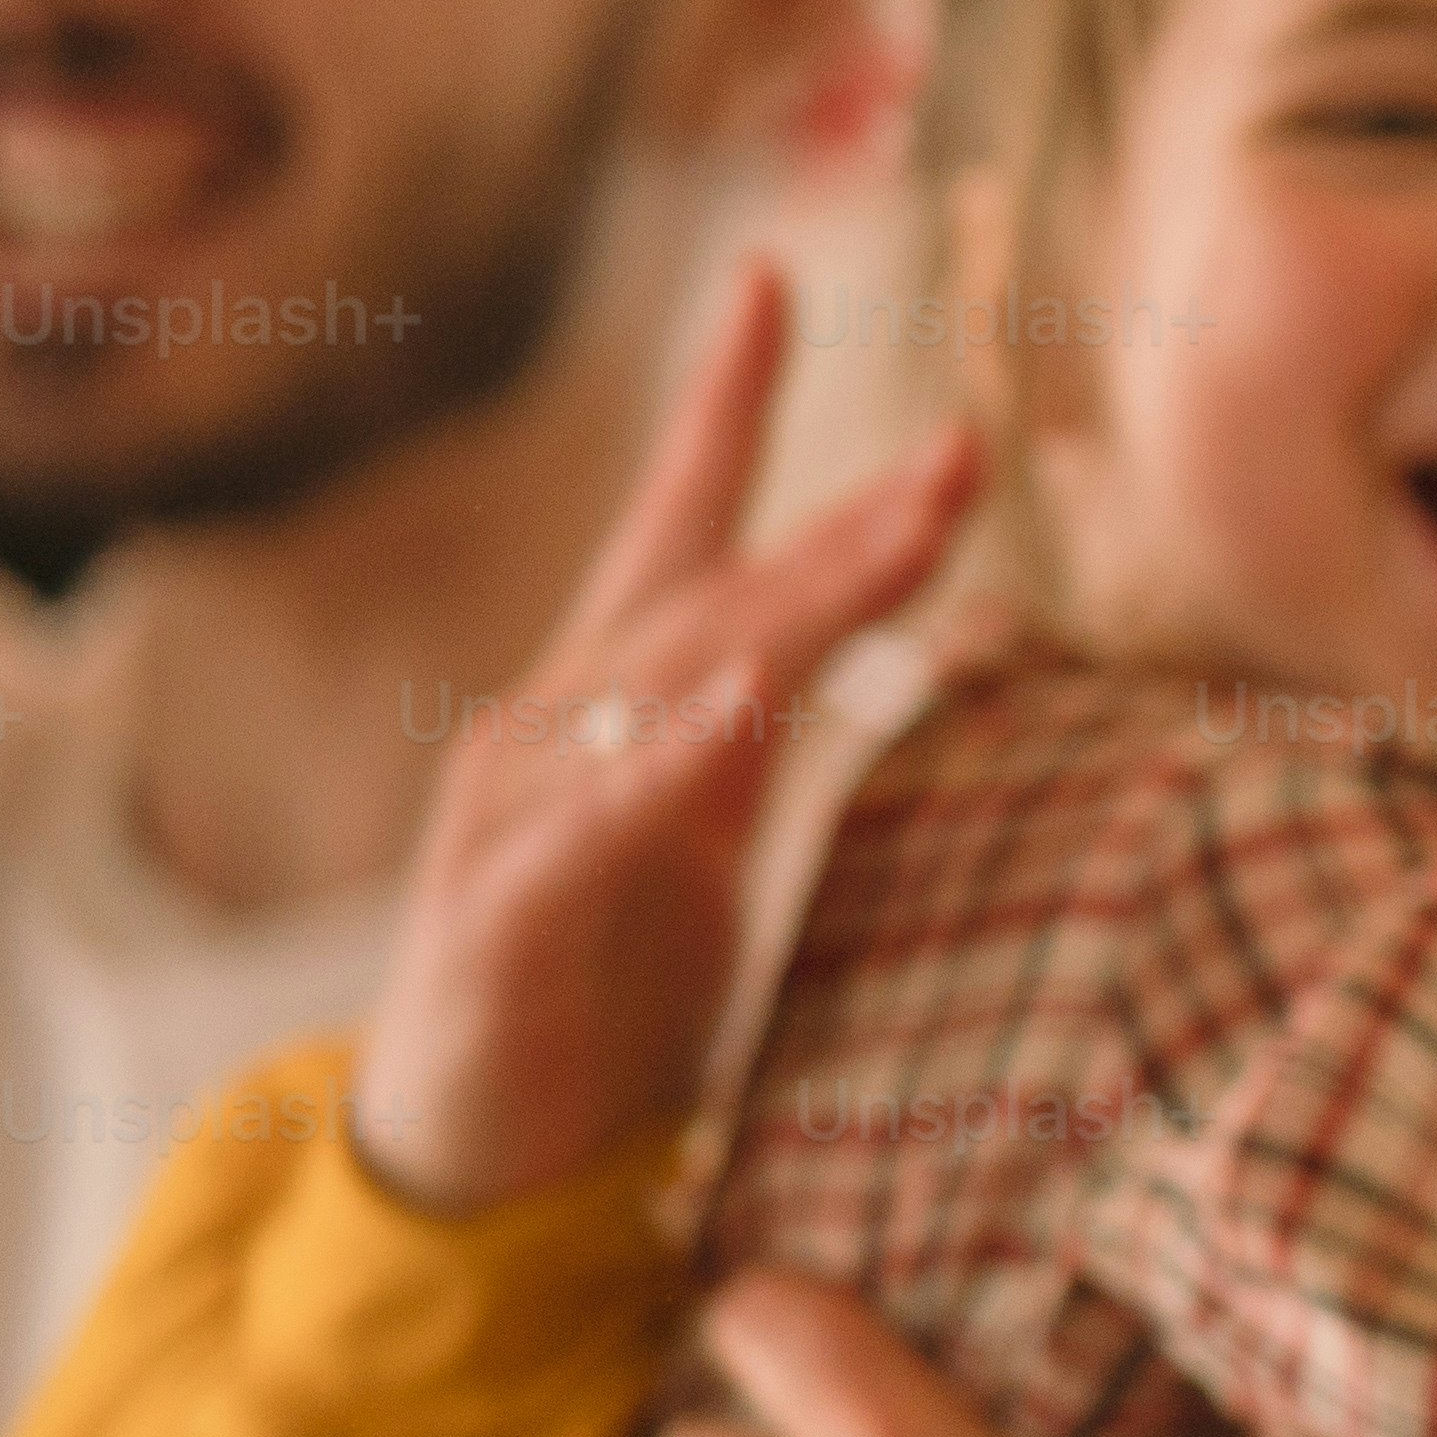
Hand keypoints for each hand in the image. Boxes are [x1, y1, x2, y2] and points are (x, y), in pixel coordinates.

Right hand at [348, 262, 981, 1215]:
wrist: (471, 1161)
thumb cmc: (595, 992)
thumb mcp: (702, 843)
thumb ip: (756, 740)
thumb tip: (839, 646)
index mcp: (615, 705)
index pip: (674, 525)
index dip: (720, 402)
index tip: (766, 275)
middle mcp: (556, 726)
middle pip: (715, 592)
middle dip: (845, 521)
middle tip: (966, 448)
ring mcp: (518, 812)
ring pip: (669, 683)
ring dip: (797, 608)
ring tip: (908, 533)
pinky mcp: (499, 913)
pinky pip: (594, 822)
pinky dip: (664, 757)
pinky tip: (735, 700)